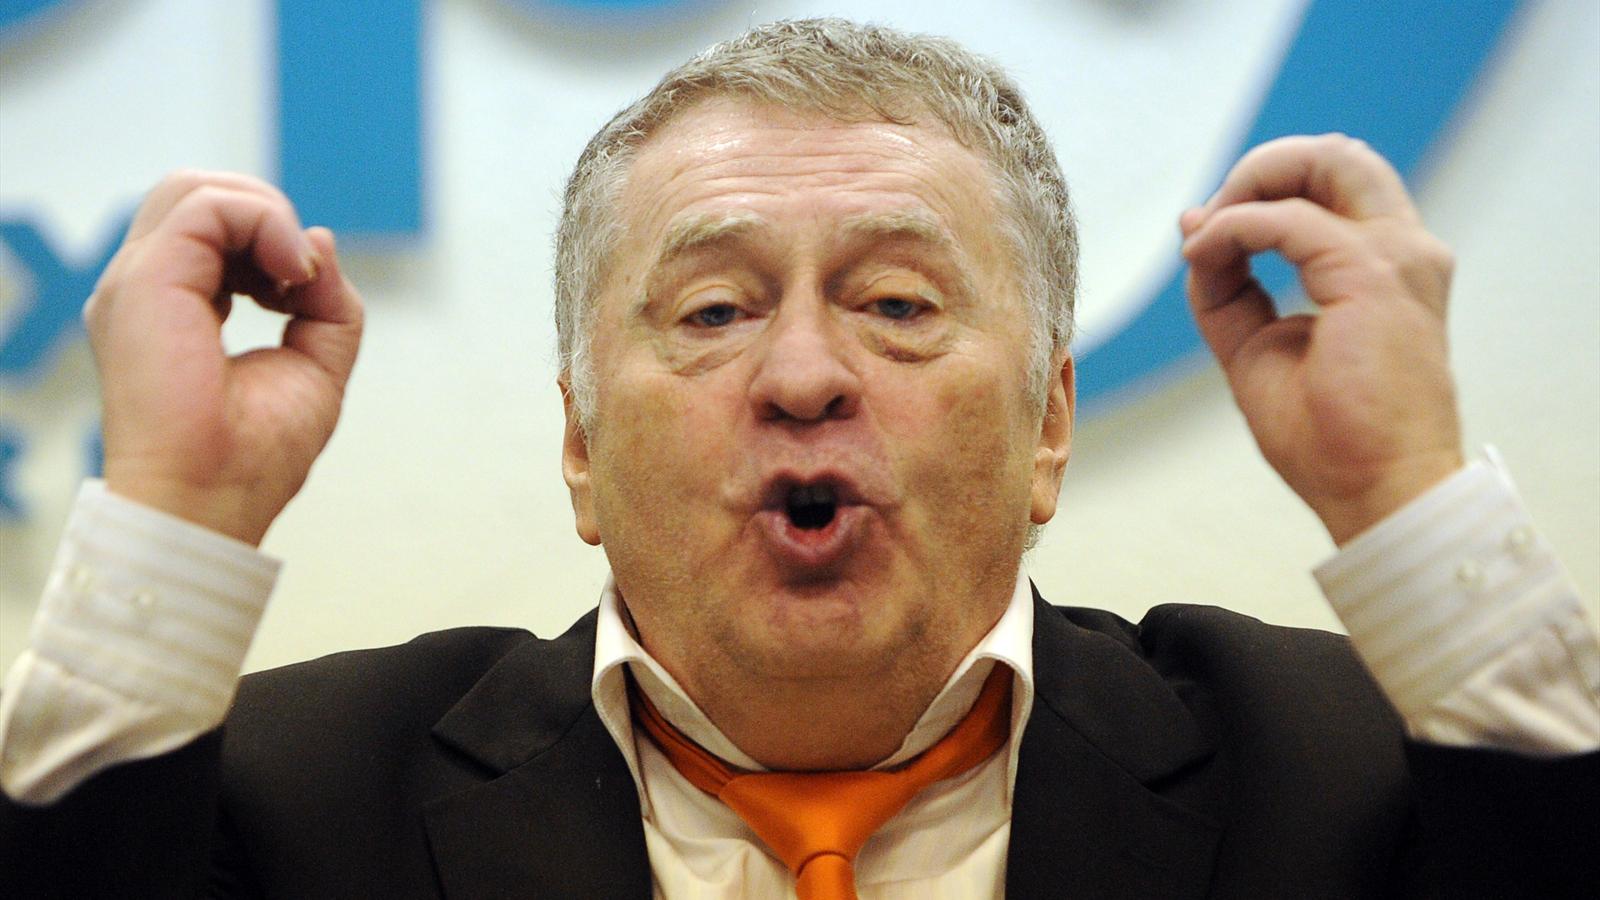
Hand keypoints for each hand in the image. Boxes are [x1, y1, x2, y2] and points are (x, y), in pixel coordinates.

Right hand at [86, 171, 363, 544]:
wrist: (210, 503)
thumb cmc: (251, 457)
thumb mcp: (315, 366)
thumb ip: (327, 304)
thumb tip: (320, 241)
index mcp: (176, 304)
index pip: (216, 228)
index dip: (274, 240)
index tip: (304, 295)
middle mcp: (148, 287)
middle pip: (201, 193)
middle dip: (270, 214)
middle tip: (301, 279)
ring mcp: (138, 282)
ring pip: (199, 188)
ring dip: (269, 214)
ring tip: (295, 275)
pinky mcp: (146, 282)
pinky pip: (207, 206)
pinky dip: (266, 222)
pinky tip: (291, 273)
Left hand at [1179, 134, 1462, 544]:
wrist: (1376, 492)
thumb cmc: (1330, 438)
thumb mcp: (1257, 346)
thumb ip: (1229, 286)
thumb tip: (1194, 224)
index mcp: (1387, 266)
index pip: (1329, 186)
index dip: (1258, 194)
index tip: (1205, 235)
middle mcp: (1404, 250)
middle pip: (1335, 155)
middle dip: (1259, 170)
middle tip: (1209, 219)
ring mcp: (1396, 257)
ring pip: (1325, 159)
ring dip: (1248, 182)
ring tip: (1206, 230)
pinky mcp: (1372, 274)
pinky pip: (1284, 220)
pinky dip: (1232, 228)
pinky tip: (1202, 255)